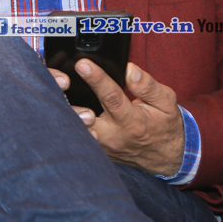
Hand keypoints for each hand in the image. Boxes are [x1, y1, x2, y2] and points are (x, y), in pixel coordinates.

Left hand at [50, 61, 184, 176]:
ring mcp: (102, 145)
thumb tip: (129, 69)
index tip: (82, 64)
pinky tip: (63, 103)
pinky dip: (68, 119)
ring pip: (76, 127)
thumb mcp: (166, 103)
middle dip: (69, 98)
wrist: (165, 157)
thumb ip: (148, 86)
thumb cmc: (164, 126)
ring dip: (65, 109)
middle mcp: (113, 135)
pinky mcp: (95, 149)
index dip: (96, 79)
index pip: (111, 97)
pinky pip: (77, 133)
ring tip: (56, 88)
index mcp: (132, 121)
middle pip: (84, 115)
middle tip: (58, 78)